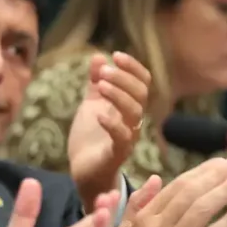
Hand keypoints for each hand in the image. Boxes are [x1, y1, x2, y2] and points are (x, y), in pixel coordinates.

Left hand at [68, 52, 150, 210]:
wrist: (84, 171)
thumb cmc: (91, 138)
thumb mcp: (91, 105)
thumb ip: (96, 84)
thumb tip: (99, 57)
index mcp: (128, 107)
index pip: (142, 82)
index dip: (133, 67)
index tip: (116, 55)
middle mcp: (133, 121)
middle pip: (141, 94)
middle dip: (125, 79)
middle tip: (106, 71)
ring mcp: (127, 137)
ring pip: (135, 113)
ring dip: (120, 96)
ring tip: (102, 86)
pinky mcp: (117, 154)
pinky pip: (122, 137)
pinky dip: (112, 124)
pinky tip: (99, 114)